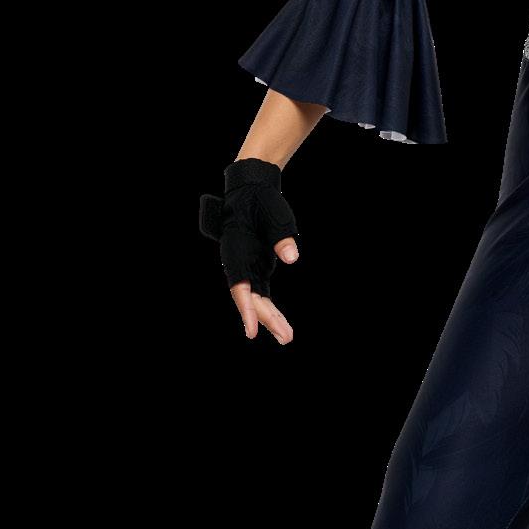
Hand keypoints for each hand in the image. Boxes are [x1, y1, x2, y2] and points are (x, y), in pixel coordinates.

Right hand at [199, 157, 300, 343]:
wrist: (252, 190)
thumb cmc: (262, 201)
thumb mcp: (276, 214)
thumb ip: (281, 237)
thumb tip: (291, 257)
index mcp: (237, 250)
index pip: (240, 286)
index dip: (246, 310)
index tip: (252, 331)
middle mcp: (239, 264)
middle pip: (250, 298)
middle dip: (266, 320)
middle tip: (287, 337)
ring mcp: (248, 268)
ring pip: (256, 299)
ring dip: (270, 318)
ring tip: (287, 337)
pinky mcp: (257, 269)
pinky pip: (262, 294)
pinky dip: (270, 309)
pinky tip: (280, 324)